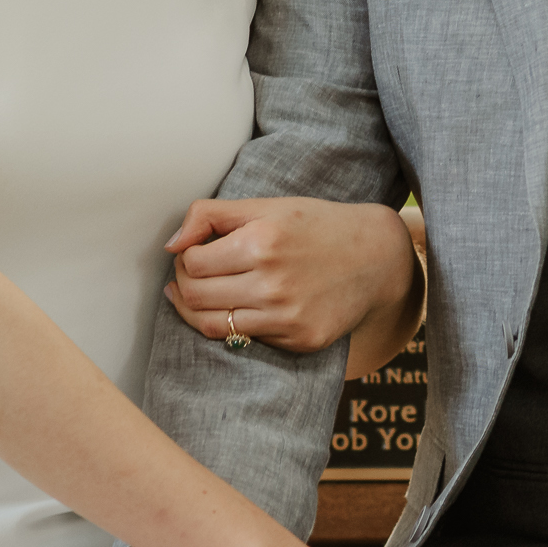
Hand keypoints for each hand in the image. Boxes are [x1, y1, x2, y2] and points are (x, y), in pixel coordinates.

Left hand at [165, 198, 417, 357]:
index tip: (195, 253)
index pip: (192, 262)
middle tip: (194, 275)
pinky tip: (237, 309)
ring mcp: (287, 317)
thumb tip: (171, 245)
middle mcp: (273, 284)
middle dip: (184, 284)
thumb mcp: (267, 206)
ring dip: (196, 310)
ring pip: (212, 325)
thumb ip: (211, 215)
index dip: (186, 258)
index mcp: (262, 242)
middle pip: (196, 296)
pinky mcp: (300, 340)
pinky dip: (232, 326)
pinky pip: (245, 340)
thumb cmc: (316, 226)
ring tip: (202, 296)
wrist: (376, 257)